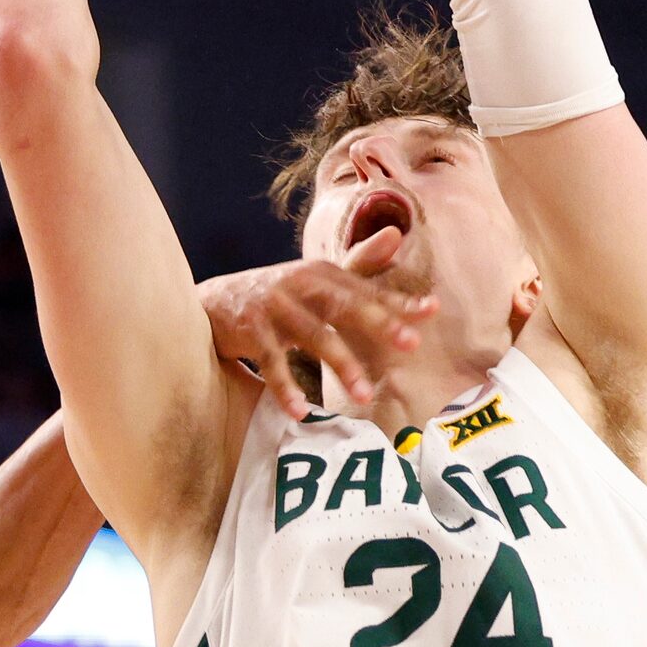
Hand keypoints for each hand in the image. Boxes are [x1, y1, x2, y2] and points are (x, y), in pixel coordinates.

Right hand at [198, 230, 437, 419]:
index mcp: (321, 273)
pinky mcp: (249, 331)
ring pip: (313, 336)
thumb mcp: (317, 278)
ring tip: (363, 394)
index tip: (432, 310)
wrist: (213, 302)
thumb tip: (398, 234)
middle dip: (378, 323)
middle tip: (411, 344)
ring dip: (340, 364)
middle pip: (343, 305)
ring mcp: (274, 307)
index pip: (366, 288)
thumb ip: (359, 265)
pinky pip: (271, 363)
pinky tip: (300, 411)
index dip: (398, 300)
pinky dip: (284, 388)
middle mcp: (300, 284)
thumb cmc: (278, 295)